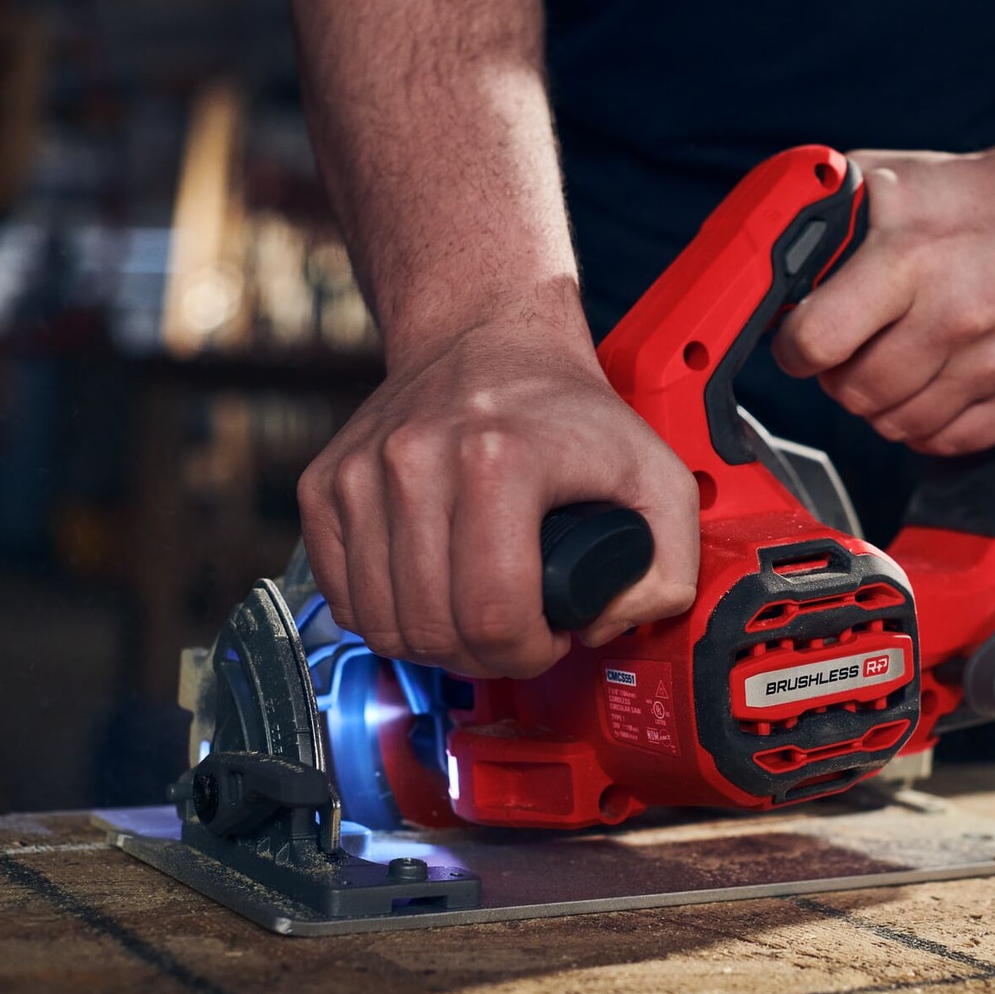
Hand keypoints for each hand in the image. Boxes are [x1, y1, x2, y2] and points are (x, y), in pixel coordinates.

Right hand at [297, 315, 698, 678]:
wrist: (487, 338)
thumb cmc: (569, 412)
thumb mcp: (658, 475)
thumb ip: (668, 567)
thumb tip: (606, 625)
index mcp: (498, 460)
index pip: (494, 614)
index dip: (528, 651)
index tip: (549, 634)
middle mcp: (417, 461)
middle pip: (433, 629)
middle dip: (484, 655)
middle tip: (516, 630)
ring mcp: (362, 472)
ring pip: (381, 625)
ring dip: (433, 642)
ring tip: (475, 613)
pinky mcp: (326, 484)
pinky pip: (342, 596)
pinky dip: (385, 615)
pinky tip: (430, 593)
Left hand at [772, 147, 994, 455]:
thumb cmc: (980, 197)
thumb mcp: (891, 180)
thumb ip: (828, 219)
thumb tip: (773, 261)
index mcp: (911, 260)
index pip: (816, 341)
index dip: (795, 348)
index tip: (801, 341)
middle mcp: (957, 315)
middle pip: (856, 394)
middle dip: (840, 378)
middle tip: (853, 353)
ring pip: (899, 426)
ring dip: (884, 403)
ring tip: (898, 362)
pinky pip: (950, 442)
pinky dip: (930, 424)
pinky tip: (935, 384)